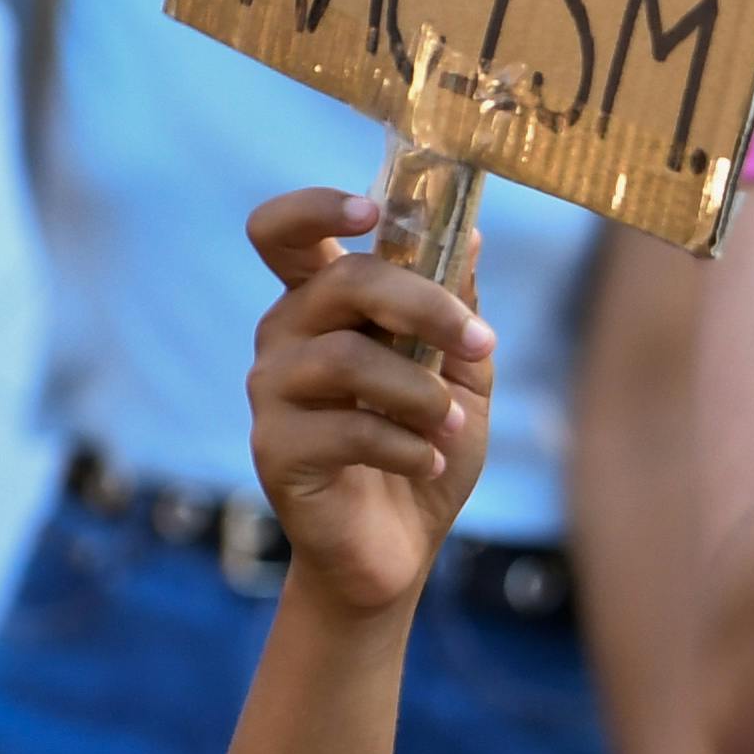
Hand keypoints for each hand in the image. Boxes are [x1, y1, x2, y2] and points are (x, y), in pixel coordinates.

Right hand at [242, 186, 494, 614]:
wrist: (399, 545)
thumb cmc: (426, 445)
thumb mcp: (461, 372)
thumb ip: (459, 308)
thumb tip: (472, 236)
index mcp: (324, 302)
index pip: (286, 232)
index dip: (317, 208)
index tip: (372, 210)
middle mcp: (286, 335)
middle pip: (339, 281)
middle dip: (423, 303)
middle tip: (481, 342)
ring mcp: (272, 392)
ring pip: (346, 359)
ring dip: (420, 391)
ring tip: (452, 423)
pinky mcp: (274, 449)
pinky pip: (346, 429)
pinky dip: (406, 444)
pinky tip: (426, 461)